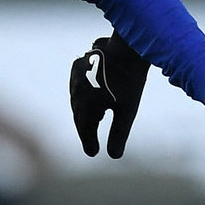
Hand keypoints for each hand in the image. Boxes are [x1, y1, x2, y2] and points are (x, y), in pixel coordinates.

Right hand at [69, 33, 150, 158]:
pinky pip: (76, 87)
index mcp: (87, 105)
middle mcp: (77, 93)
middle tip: (91, 142)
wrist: (127, 48)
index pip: (86, 130)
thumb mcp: (127, 111)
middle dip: (85, 130)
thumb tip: (114, 156)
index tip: (94, 153)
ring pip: (76, 101)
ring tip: (92, 122)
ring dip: (83, 114)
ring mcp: (75, 78)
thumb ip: (119, 134)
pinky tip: (90, 99)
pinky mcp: (77, 66)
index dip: (89, 143)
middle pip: (79, 117)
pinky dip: (82, 97)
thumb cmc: (130, 81)